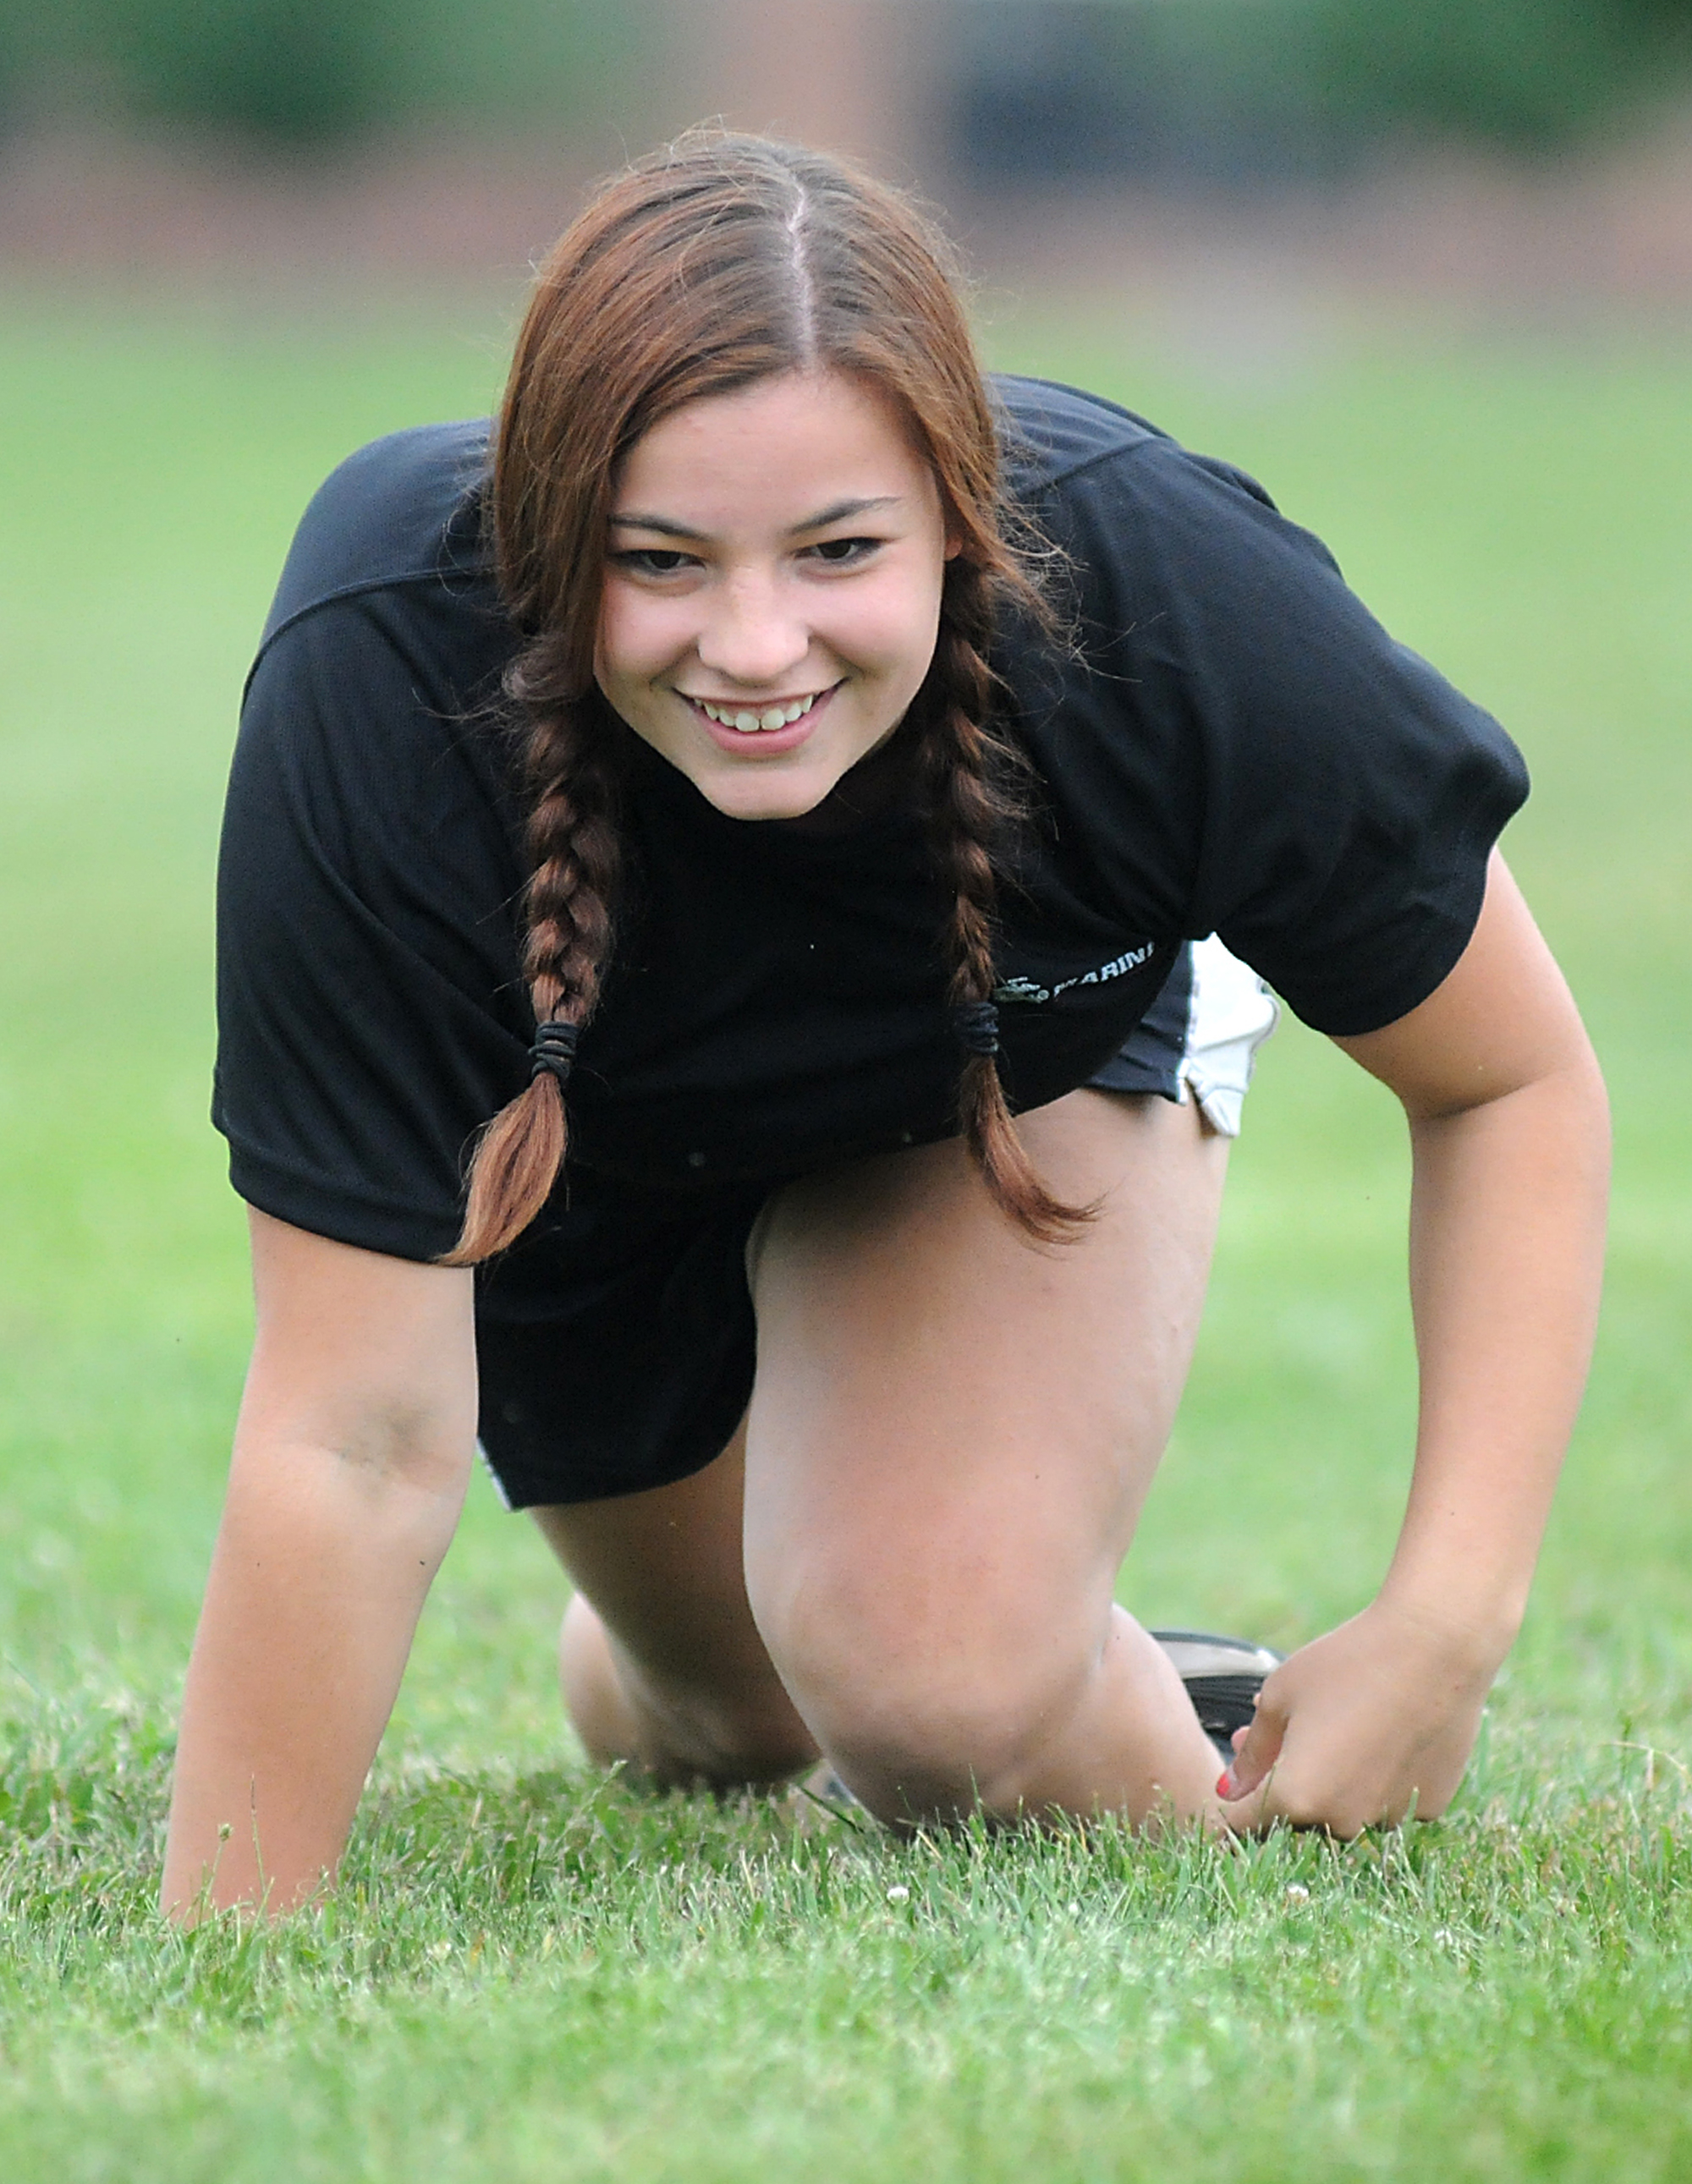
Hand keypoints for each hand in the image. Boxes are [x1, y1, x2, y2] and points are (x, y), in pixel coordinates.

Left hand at [1217, 1597, 1502, 1836]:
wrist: (1436, 1647)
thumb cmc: (1346, 1664)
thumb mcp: (1280, 1697)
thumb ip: (1253, 1753)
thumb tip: (1227, 1790)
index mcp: (1296, 1798)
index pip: (1246, 1825)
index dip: (1235, 1807)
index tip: (1236, 1788)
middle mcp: (1342, 1821)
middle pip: (1299, 1815)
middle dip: (1287, 1781)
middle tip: (1290, 1732)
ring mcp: (1389, 1817)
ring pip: (1347, 1808)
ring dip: (1336, 1780)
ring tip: (1344, 1720)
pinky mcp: (1431, 1806)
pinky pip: (1390, 1799)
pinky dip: (1382, 1776)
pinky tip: (1390, 1730)